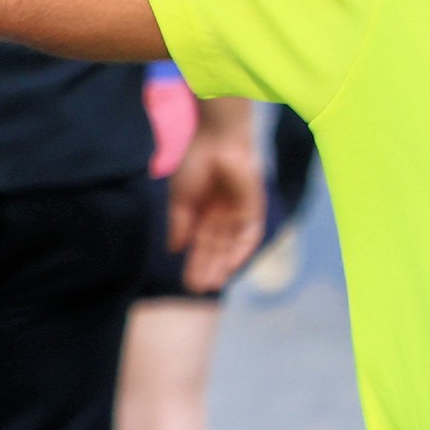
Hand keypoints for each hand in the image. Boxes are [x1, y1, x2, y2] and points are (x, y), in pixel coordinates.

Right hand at [166, 109, 263, 291]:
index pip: (200, 244)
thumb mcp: (180, 199)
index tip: (188, 283)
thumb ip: (179, 224)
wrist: (216, 140)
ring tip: (212, 283)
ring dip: (223, 264)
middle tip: (198, 289)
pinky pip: (250, 234)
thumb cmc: (195, 164)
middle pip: (215, 248)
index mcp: (202, 211)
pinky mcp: (254, 207)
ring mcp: (238, 212)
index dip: (195, 262)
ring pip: (231, 245)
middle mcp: (221, 214)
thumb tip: (175, 250)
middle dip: (207, 268)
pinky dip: (242, 250)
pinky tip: (232, 267)